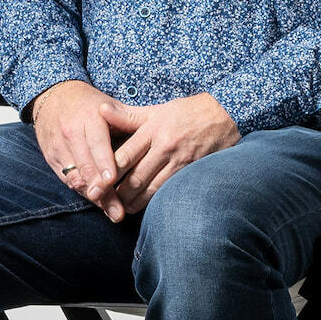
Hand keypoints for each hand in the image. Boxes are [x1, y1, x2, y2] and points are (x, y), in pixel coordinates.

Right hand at [32, 80, 129, 220]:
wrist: (55, 96)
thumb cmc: (90, 103)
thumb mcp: (109, 105)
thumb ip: (128, 120)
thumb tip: (152, 135)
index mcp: (90, 117)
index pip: (97, 144)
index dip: (104, 163)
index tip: (112, 180)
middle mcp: (71, 132)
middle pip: (86, 167)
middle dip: (101, 191)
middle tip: (117, 210)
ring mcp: (59, 145)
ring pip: (75, 177)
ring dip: (93, 196)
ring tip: (111, 211)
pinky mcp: (51, 157)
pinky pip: (66, 179)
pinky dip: (82, 191)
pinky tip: (97, 201)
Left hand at [93, 93, 240, 218]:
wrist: (224, 114)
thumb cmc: (186, 112)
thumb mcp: (156, 110)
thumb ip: (127, 115)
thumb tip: (100, 110)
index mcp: (153, 129)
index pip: (125, 155)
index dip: (108, 173)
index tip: (95, 185)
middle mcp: (165, 146)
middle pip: (136, 176)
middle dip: (119, 194)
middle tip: (104, 203)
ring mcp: (181, 160)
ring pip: (153, 188)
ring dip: (135, 202)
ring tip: (122, 209)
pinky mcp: (193, 171)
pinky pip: (170, 190)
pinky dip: (156, 201)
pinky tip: (146, 207)